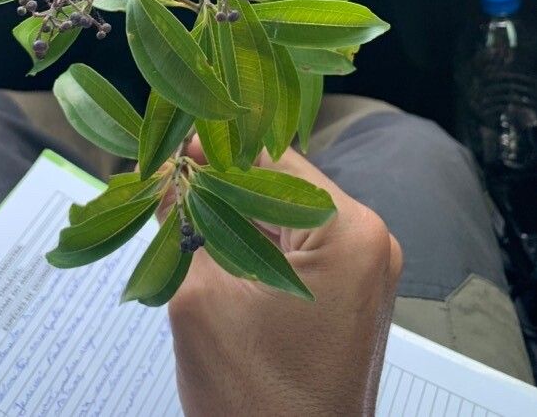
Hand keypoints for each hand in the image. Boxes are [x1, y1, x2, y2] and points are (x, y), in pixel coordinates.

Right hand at [168, 140, 401, 416]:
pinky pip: (293, 248)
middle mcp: (369, 241)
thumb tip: (169, 175)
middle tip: (167, 177)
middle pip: (279, 187)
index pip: (273, 160)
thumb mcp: (202, 300)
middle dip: (220, 184)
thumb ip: (183, 225)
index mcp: (350, 232)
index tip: (173, 145)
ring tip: (178, 207)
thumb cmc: (256, 400)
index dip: (217, 149)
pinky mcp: (347, 294)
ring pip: (282, 218)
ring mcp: (362, 270)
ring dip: (231, 214)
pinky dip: (250, 243)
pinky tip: (206, 241)